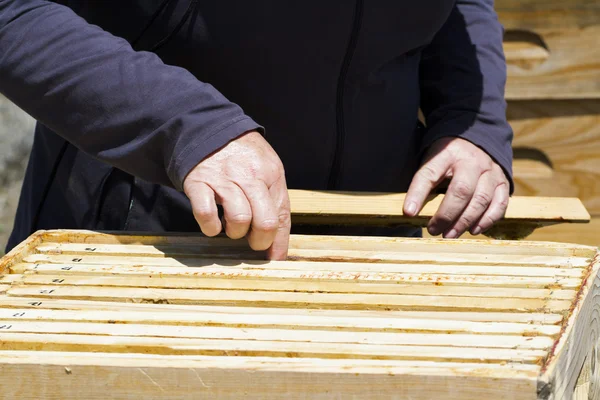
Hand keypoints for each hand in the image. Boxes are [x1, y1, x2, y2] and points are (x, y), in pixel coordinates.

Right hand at [183, 131, 290, 259]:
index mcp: (271, 174)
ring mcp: (223, 179)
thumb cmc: (242, 157)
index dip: (278, 244)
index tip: (274, 260)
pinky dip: (210, 227)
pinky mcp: (198, 182)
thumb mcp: (267, 171)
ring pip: (239, 219)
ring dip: (235, 232)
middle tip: (251, 239)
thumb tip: (278, 248)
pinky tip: (212, 224)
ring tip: (231, 225)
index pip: (281, 216)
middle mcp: (250, 176)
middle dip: (259, 241)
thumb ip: (275, 204)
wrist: (208, 129)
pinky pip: (206, 214)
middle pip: (265, 222)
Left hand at [403, 137, 508, 237]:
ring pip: (481, 199)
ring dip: (465, 221)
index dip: (417, 194)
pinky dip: (487, 220)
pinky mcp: (503, 182)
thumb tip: (410, 212)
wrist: (476, 141)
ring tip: (450, 234)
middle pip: (461, 190)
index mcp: (448, 154)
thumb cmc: (448, 157)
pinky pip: (500, 204)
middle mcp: (472, 162)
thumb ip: (423, 183)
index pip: (430, 173)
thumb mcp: (432, 161)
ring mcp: (491, 171)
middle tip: (434, 231)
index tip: (408, 212)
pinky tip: (473, 230)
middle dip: (446, 215)